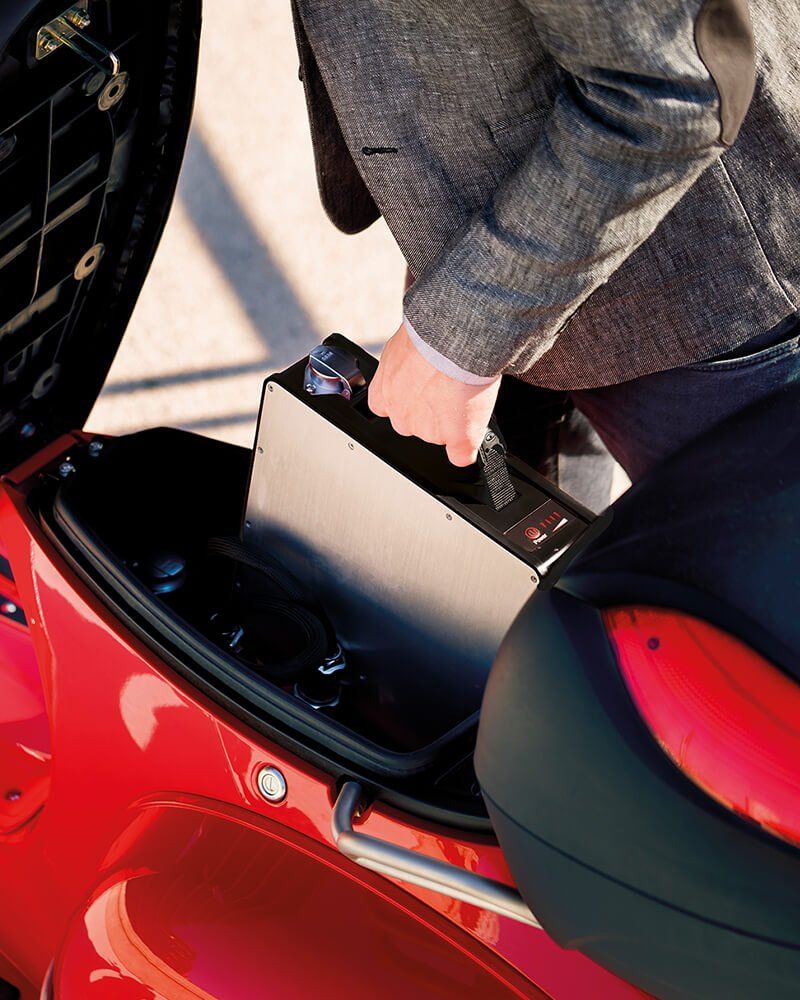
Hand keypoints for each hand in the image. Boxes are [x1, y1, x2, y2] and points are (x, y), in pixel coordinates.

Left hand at [368, 324, 500, 466]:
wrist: (454, 339)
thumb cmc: (429, 333)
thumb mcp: (402, 345)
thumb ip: (404, 361)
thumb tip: (412, 358)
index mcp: (383, 392)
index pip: (388, 408)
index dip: (406, 398)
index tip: (418, 389)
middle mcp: (401, 416)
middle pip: (415, 424)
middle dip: (428, 410)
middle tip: (446, 386)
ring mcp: (429, 431)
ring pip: (440, 436)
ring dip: (451, 421)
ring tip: (464, 391)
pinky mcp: (458, 438)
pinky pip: (461, 455)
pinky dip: (466, 449)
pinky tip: (471, 437)